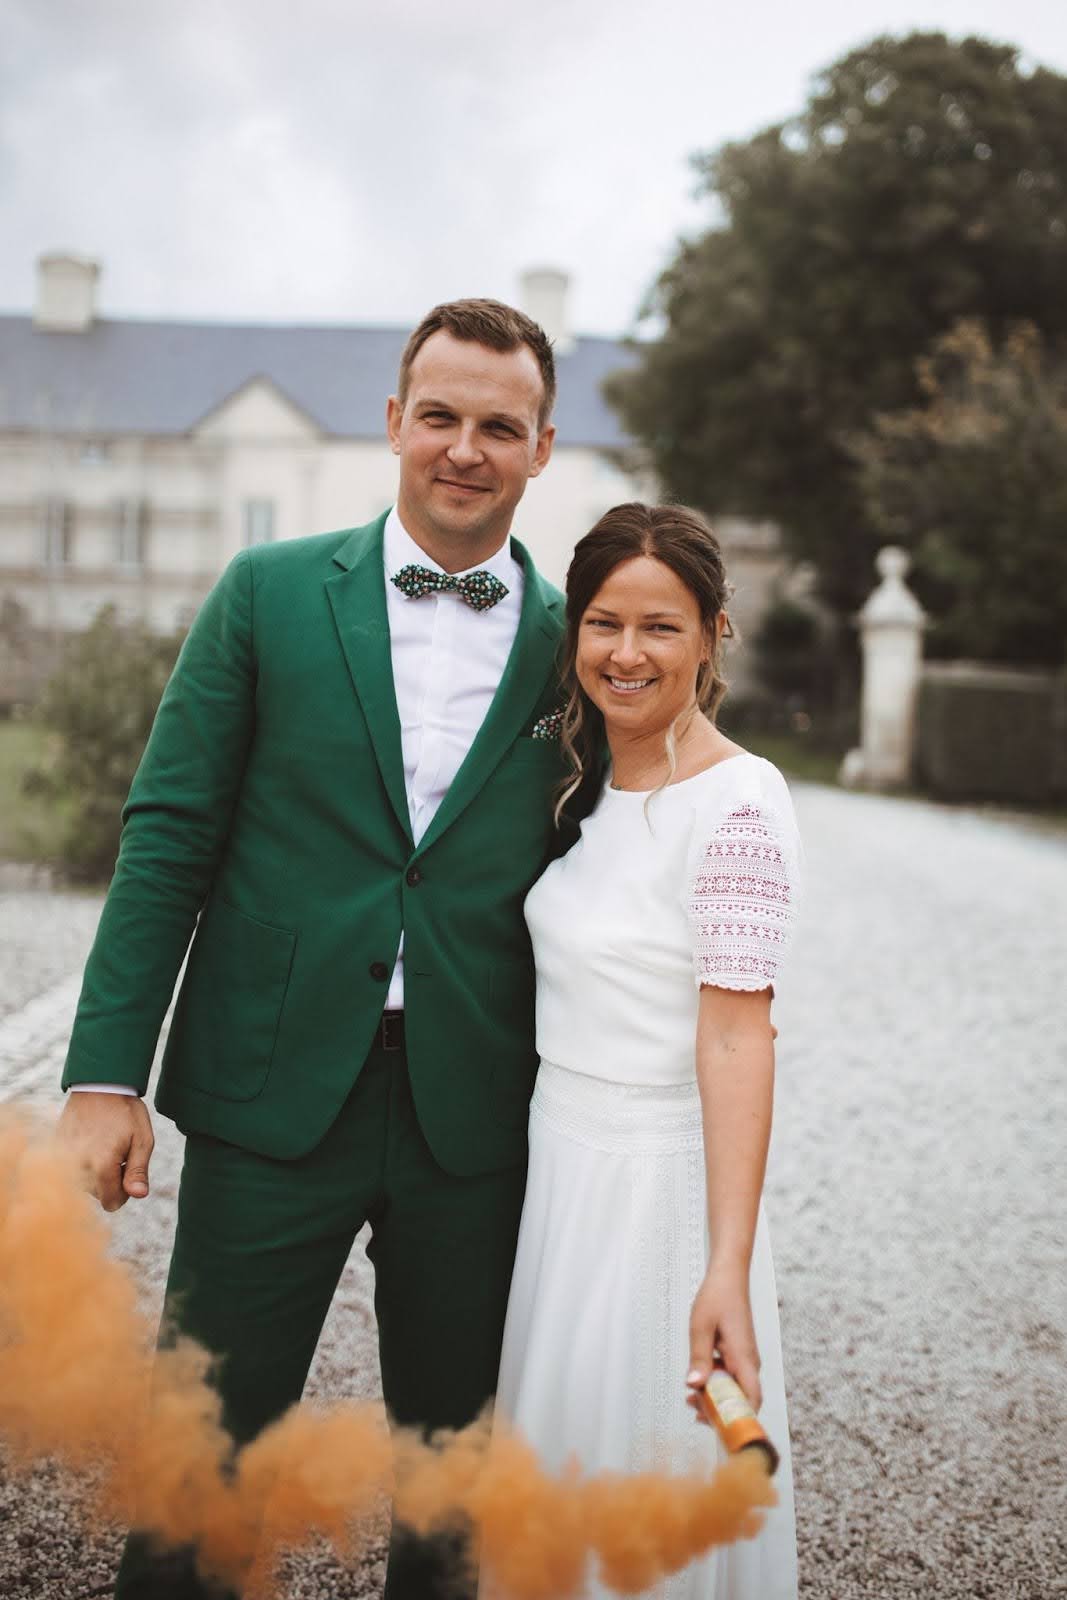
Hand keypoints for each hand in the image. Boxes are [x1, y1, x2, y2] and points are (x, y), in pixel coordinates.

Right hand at [56, 1092, 154, 1211]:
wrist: (99, 1083)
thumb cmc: (125, 1111)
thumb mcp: (142, 1139)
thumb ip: (138, 1171)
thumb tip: (138, 1195)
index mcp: (102, 1165)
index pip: (111, 1203)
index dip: (124, 1191)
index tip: (128, 1170)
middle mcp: (79, 1165)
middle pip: (97, 1194)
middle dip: (109, 1180)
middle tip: (118, 1152)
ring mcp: (64, 1156)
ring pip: (82, 1182)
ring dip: (94, 1171)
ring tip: (103, 1145)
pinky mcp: (56, 1147)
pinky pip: (70, 1167)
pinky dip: (81, 1160)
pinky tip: (90, 1141)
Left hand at [685, 1263, 761, 1414]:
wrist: (728, 1277)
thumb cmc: (717, 1297)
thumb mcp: (701, 1327)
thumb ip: (699, 1358)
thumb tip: (695, 1385)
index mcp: (743, 1358)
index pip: (751, 1400)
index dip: (740, 1419)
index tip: (720, 1428)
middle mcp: (749, 1362)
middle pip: (742, 1400)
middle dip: (720, 1412)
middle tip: (694, 1411)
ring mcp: (745, 1360)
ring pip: (735, 1390)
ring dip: (716, 1398)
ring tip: (691, 1399)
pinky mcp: (739, 1356)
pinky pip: (731, 1378)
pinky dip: (716, 1385)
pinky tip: (698, 1383)